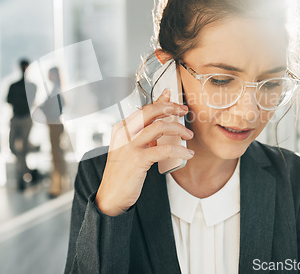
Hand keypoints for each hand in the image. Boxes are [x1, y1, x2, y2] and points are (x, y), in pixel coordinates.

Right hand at [95, 89, 193, 215]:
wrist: (111, 195)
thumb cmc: (122, 173)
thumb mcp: (129, 149)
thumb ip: (142, 136)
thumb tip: (161, 125)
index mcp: (121, 129)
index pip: (144, 109)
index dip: (162, 102)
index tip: (175, 103)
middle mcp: (124, 133)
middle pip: (151, 111)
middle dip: (171, 108)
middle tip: (183, 111)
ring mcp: (130, 146)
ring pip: (159, 127)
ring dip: (178, 128)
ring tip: (188, 135)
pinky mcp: (139, 159)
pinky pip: (165, 149)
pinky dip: (180, 151)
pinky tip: (187, 154)